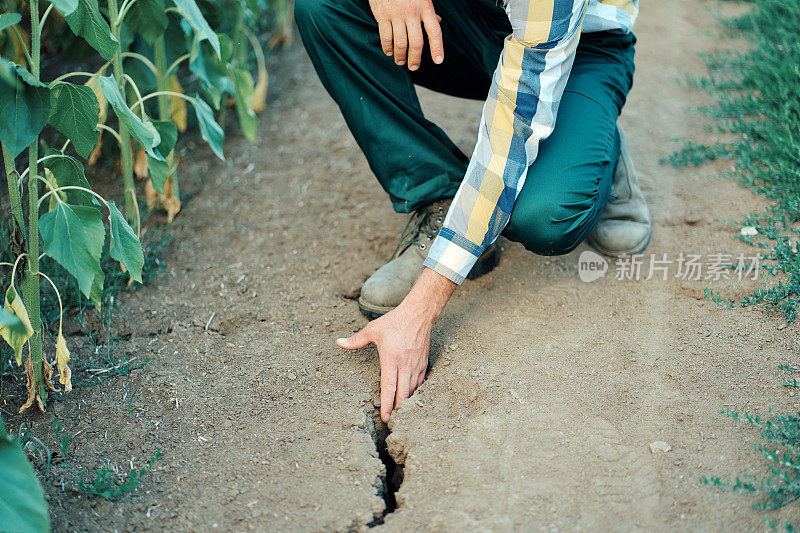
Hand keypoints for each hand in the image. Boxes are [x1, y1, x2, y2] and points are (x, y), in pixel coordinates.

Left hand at [337, 268, 456, 421]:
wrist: (419, 314)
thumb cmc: (394, 322)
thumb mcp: (372, 330)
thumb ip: (355, 340)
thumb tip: (338, 343)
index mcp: (391, 359)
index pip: (389, 387)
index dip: (387, 404)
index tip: (385, 418)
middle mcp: (404, 365)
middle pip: (402, 394)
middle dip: (397, 410)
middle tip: (391, 422)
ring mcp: (416, 366)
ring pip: (412, 391)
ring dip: (406, 403)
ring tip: (400, 414)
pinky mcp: (424, 364)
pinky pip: (420, 384)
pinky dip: (415, 393)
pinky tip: (410, 398)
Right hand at [367, 0, 443, 70]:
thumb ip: (429, 10)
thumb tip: (439, 21)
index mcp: (425, 6)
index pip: (435, 31)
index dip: (437, 48)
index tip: (438, 61)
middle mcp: (412, 12)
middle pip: (416, 42)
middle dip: (415, 58)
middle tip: (413, 66)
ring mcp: (396, 14)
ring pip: (400, 43)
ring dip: (400, 56)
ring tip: (400, 61)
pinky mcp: (382, 15)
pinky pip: (386, 36)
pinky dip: (387, 47)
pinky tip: (388, 51)